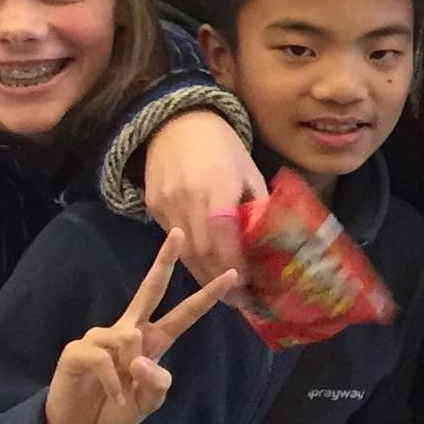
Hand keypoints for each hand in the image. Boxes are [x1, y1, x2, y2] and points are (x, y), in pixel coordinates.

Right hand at [42, 229, 241, 423]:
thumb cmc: (116, 408)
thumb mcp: (148, 403)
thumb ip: (157, 384)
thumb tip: (141, 358)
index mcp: (152, 341)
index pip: (183, 314)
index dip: (206, 296)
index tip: (230, 275)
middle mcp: (129, 331)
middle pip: (151, 288)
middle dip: (164, 260)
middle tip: (178, 232)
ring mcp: (103, 337)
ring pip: (130, 339)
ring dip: (131, 371)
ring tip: (122, 392)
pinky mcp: (79, 349)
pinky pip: (105, 360)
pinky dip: (114, 384)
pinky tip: (113, 395)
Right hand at [146, 110, 265, 287]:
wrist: (176, 123)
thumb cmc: (222, 147)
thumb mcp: (248, 172)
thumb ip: (256, 207)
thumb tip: (270, 243)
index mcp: (216, 189)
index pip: (223, 238)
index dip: (235, 266)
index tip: (249, 285)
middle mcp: (187, 200)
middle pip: (202, 252)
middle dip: (219, 281)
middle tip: (240, 301)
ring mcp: (166, 205)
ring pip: (184, 252)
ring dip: (203, 275)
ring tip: (223, 293)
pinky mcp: (153, 207)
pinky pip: (173, 240)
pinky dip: (189, 258)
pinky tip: (204, 268)